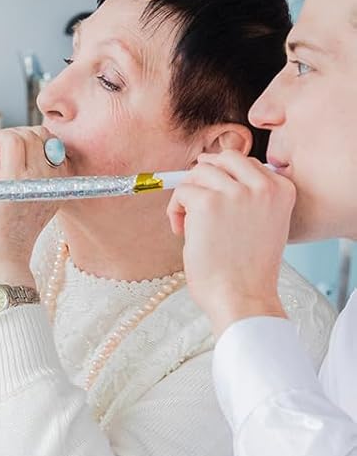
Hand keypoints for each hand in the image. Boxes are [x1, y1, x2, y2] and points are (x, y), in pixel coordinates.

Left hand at [0, 126, 64, 289]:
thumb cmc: (2, 234)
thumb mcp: (21, 197)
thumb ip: (21, 172)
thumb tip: (6, 145)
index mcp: (60, 186)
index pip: (54, 146)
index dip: (31, 139)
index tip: (9, 145)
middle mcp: (54, 180)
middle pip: (43, 136)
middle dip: (18, 133)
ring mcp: (38, 178)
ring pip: (27, 135)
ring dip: (5, 135)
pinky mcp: (17, 179)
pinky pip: (11, 141)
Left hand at [166, 153, 291, 336]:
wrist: (242, 296)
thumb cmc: (247, 269)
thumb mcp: (265, 223)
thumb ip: (251, 197)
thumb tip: (212, 173)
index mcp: (282, 189)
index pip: (245, 162)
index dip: (222, 179)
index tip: (215, 202)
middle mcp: (262, 185)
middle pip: (222, 159)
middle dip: (202, 178)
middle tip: (194, 204)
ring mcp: (236, 192)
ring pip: (198, 172)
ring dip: (187, 195)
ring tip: (188, 223)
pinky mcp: (208, 202)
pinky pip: (181, 192)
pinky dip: (175, 210)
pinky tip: (182, 232)